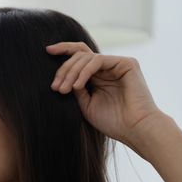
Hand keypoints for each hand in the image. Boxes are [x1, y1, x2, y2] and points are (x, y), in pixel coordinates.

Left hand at [46, 42, 162, 149]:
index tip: (47, 51)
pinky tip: (76, 86)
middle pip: (80, 55)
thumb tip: (62, 77)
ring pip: (86, 57)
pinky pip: (98, 61)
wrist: (135, 129)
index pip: (80, 57)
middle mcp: (108, 68)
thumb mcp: (86, 105)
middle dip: (63, 69)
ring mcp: (118, 64)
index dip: (64, 51)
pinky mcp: (127, 63)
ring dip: (71, 72)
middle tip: (55, 87)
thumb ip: (76, 89)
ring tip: (63, 90)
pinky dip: (84, 72)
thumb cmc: (113, 122)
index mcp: (99, 76)